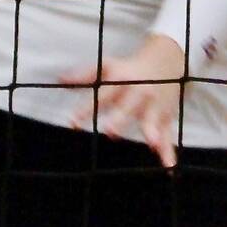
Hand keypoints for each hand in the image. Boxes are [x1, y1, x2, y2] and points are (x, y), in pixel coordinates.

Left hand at [62, 33, 186, 168]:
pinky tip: (168, 167)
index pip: (101, 96)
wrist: (166, 59)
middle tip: (111, 131)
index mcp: (121, 81)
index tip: (72, 122)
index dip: (86, 108)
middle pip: (128, 107)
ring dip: (152, 131)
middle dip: (121, 118)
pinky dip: (168, 152)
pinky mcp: (165, 117)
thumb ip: (84, 76)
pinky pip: (168, 135)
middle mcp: (138, 93)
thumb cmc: (129, 68)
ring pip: (152, 120)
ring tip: (152, 143)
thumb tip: (58, 79)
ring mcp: (154, 105)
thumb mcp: (107, 66)